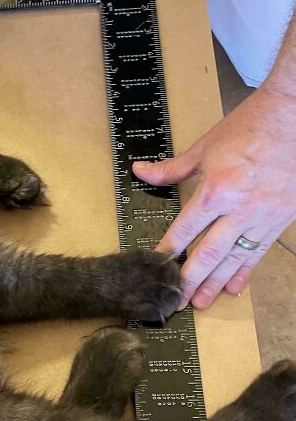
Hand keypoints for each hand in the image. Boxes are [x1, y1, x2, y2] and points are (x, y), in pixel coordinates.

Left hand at [132, 85, 295, 308]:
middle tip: (175, 300)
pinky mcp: (280, 220)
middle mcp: (239, 208)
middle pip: (209, 252)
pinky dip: (245, 271)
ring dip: (216, 283)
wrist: (293, 118)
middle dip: (190, 279)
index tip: (156, 268)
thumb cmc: (247, 128)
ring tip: (201, 302)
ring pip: (234, 258)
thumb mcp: (204, 147)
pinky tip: (234, 288)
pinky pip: (258, 252)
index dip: (169, 250)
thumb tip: (140, 173)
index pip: (186, 229)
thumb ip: (172, 168)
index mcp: (216, 189)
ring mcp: (262, 217)